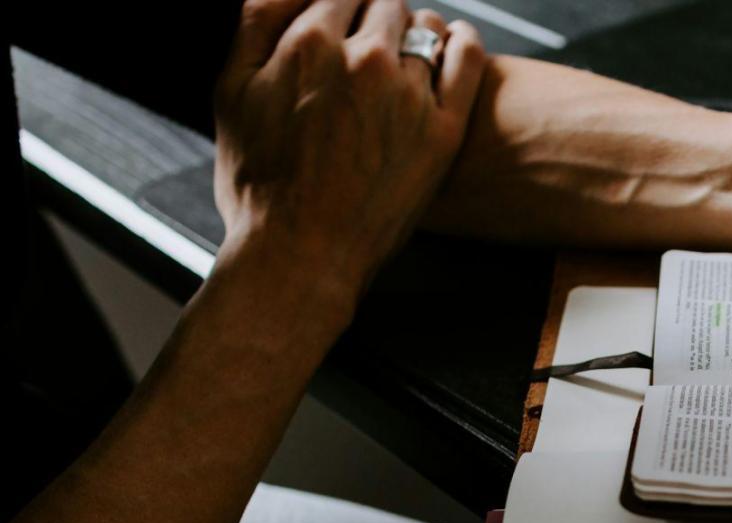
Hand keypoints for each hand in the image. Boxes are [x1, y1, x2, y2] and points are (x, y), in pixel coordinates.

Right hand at [213, 0, 486, 296]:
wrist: (301, 255)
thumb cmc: (261, 185)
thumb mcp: (231, 91)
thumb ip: (257, 24)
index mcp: (309, 43)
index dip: (342, 4)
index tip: (345, 19)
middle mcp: (364, 60)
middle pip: (384, 3)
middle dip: (376, 16)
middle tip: (372, 40)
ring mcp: (409, 95)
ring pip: (426, 27)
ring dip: (416, 30)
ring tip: (409, 49)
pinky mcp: (444, 129)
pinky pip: (466, 59)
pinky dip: (461, 40)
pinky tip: (456, 40)